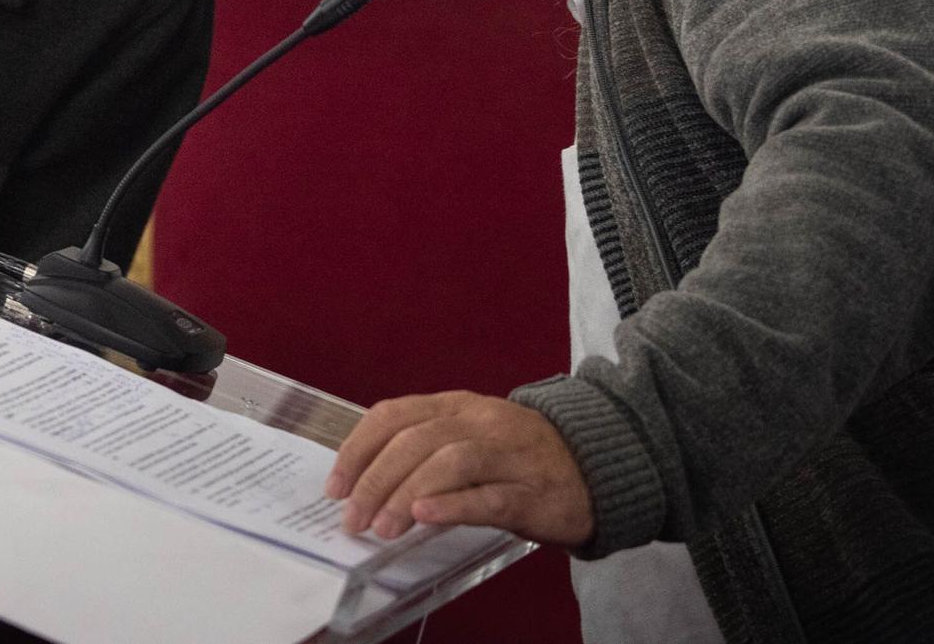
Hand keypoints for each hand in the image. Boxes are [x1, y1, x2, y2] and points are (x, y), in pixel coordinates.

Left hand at [323, 390, 592, 547]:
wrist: (598, 464)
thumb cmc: (519, 456)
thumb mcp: (468, 439)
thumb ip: (423, 452)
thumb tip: (365, 486)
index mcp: (456, 406)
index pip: (393, 415)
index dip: (358, 449)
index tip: (335, 486)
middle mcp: (480, 421)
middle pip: (415, 440)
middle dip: (375, 480)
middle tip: (353, 518)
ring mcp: (509, 454)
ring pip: (449, 463)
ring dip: (407, 494)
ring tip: (383, 527)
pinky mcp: (534, 491)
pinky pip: (490, 495)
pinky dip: (453, 505)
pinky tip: (425, 516)